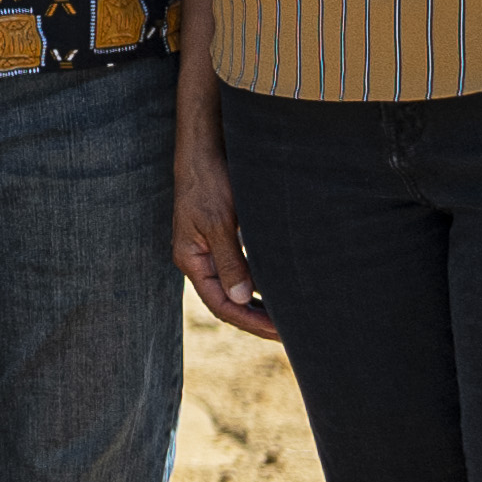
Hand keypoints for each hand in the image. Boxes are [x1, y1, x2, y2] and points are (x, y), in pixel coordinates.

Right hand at [171, 118, 280, 338]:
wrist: (204, 147)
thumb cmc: (208, 180)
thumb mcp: (218, 220)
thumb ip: (230, 259)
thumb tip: (240, 297)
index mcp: (191, 259)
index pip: (220, 304)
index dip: (250, 322)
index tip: (280, 332)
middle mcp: (199, 259)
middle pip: (227, 301)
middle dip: (256, 320)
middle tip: (290, 334)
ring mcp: (210, 248)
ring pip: (235, 287)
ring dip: (258, 304)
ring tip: (288, 318)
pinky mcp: (223, 236)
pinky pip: (241, 268)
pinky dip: (259, 283)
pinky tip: (278, 287)